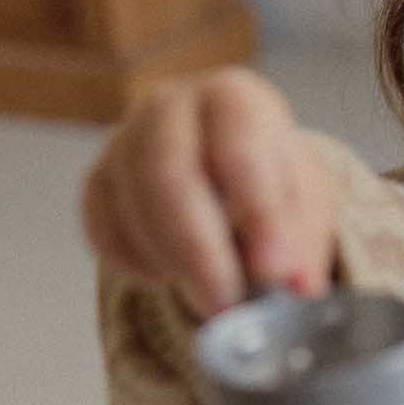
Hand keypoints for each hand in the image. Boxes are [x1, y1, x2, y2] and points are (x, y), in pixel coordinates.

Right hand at [79, 66, 339, 319]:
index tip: (273, 269)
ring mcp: (125, 143)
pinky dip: (137, 266)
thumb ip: (302, 242)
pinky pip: (103, 231)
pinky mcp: (98, 184)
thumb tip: (297, 287)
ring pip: (130, 206)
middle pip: (168, 173)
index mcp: (234, 100)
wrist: (230, 175)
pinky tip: (170, 278)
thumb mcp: (306, 204)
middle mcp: (171, 108)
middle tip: (226, 305)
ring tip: (210, 300)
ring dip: (171, 264)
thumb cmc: (270, 183)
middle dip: (199, 250)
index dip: (257, 211)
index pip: (240, 147)